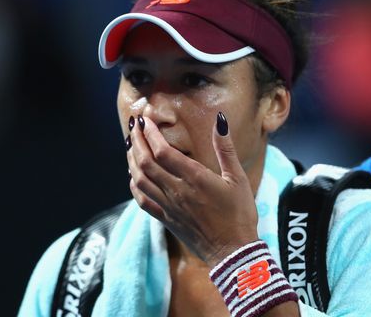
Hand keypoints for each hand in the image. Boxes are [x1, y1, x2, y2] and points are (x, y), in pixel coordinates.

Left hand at [127, 112, 258, 266]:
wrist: (233, 252)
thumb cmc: (239, 214)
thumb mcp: (238, 178)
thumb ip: (225, 149)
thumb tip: (220, 121)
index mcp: (194, 178)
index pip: (163, 150)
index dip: (151, 133)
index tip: (146, 119)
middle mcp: (176, 191)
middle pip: (146, 162)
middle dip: (137, 140)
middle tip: (134, 124)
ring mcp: (168, 206)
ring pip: (139, 179)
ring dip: (131, 159)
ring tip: (131, 144)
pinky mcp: (166, 219)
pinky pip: (142, 200)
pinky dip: (134, 185)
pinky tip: (133, 175)